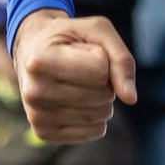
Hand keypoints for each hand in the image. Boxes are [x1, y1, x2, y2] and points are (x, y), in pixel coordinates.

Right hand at [12, 9, 136, 143]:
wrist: (33, 53)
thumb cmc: (71, 38)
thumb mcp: (98, 30)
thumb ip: (120, 59)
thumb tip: (131, 99)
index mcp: (40, 60)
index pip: (99, 70)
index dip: (103, 57)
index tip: (84, 49)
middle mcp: (33, 91)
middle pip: (100, 95)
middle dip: (107, 80)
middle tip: (87, 67)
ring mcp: (36, 116)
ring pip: (98, 115)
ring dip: (104, 98)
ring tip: (84, 82)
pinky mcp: (44, 133)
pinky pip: (93, 131)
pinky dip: (99, 116)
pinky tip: (83, 101)